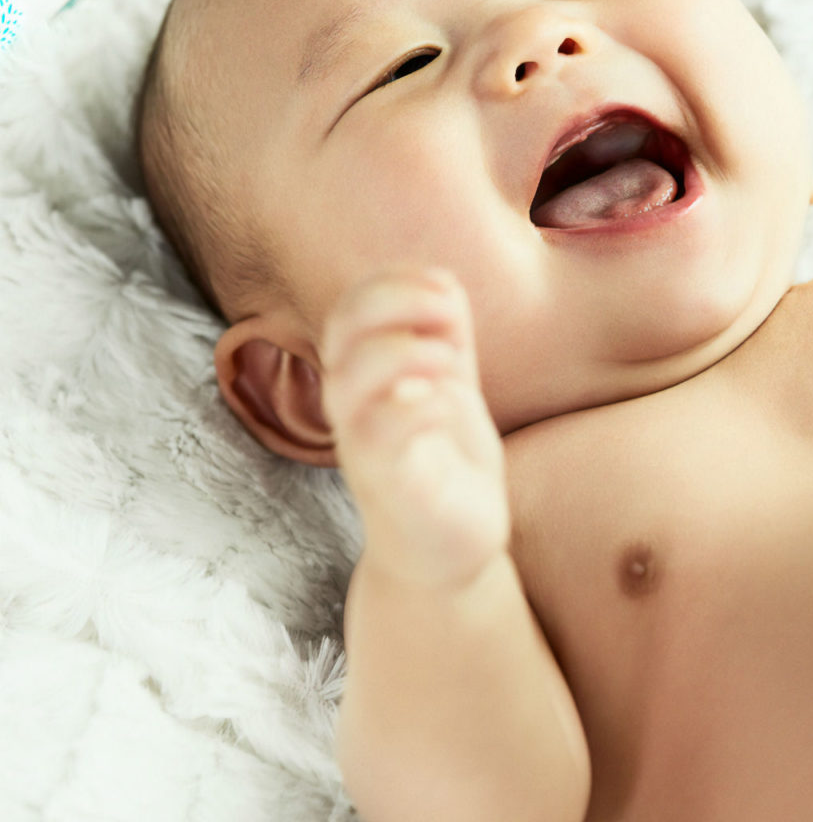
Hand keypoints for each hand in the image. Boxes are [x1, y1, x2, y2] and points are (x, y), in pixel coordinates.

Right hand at [321, 267, 508, 588]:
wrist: (449, 549)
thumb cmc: (444, 459)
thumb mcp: (449, 385)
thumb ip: (442, 333)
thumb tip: (441, 282)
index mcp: (365, 371)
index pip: (354, 304)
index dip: (397, 281)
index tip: (446, 291)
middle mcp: (353, 403)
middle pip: (342, 325)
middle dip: (396, 299)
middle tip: (448, 321)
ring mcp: (364, 444)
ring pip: (351, 377)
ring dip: (407, 352)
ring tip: (449, 364)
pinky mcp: (388, 484)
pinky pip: (384, 431)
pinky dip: (423, 404)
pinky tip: (453, 408)